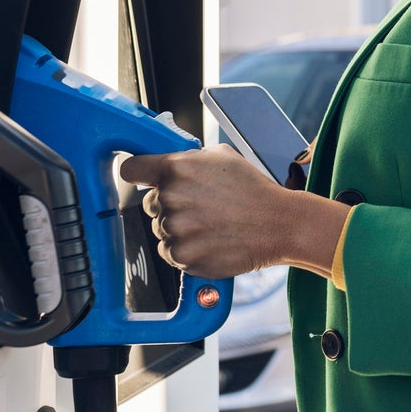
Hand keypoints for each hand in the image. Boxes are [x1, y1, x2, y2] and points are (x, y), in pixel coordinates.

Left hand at [119, 146, 315, 279]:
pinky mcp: (181, 255)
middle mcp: (170, 197)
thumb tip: (166, 163)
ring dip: (180, 229)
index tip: (144, 179)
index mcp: (176, 168)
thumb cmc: (254, 190)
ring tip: (212, 225)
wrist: (279, 224)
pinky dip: (187, 250)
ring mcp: (175, 228)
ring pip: (162, 229)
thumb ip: (187, 159)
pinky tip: (211, 241)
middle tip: (202, 208)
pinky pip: (170, 252)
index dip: (138, 175)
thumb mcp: (222, 157)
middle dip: (170, 206)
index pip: (131, 169)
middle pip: (150, 204)